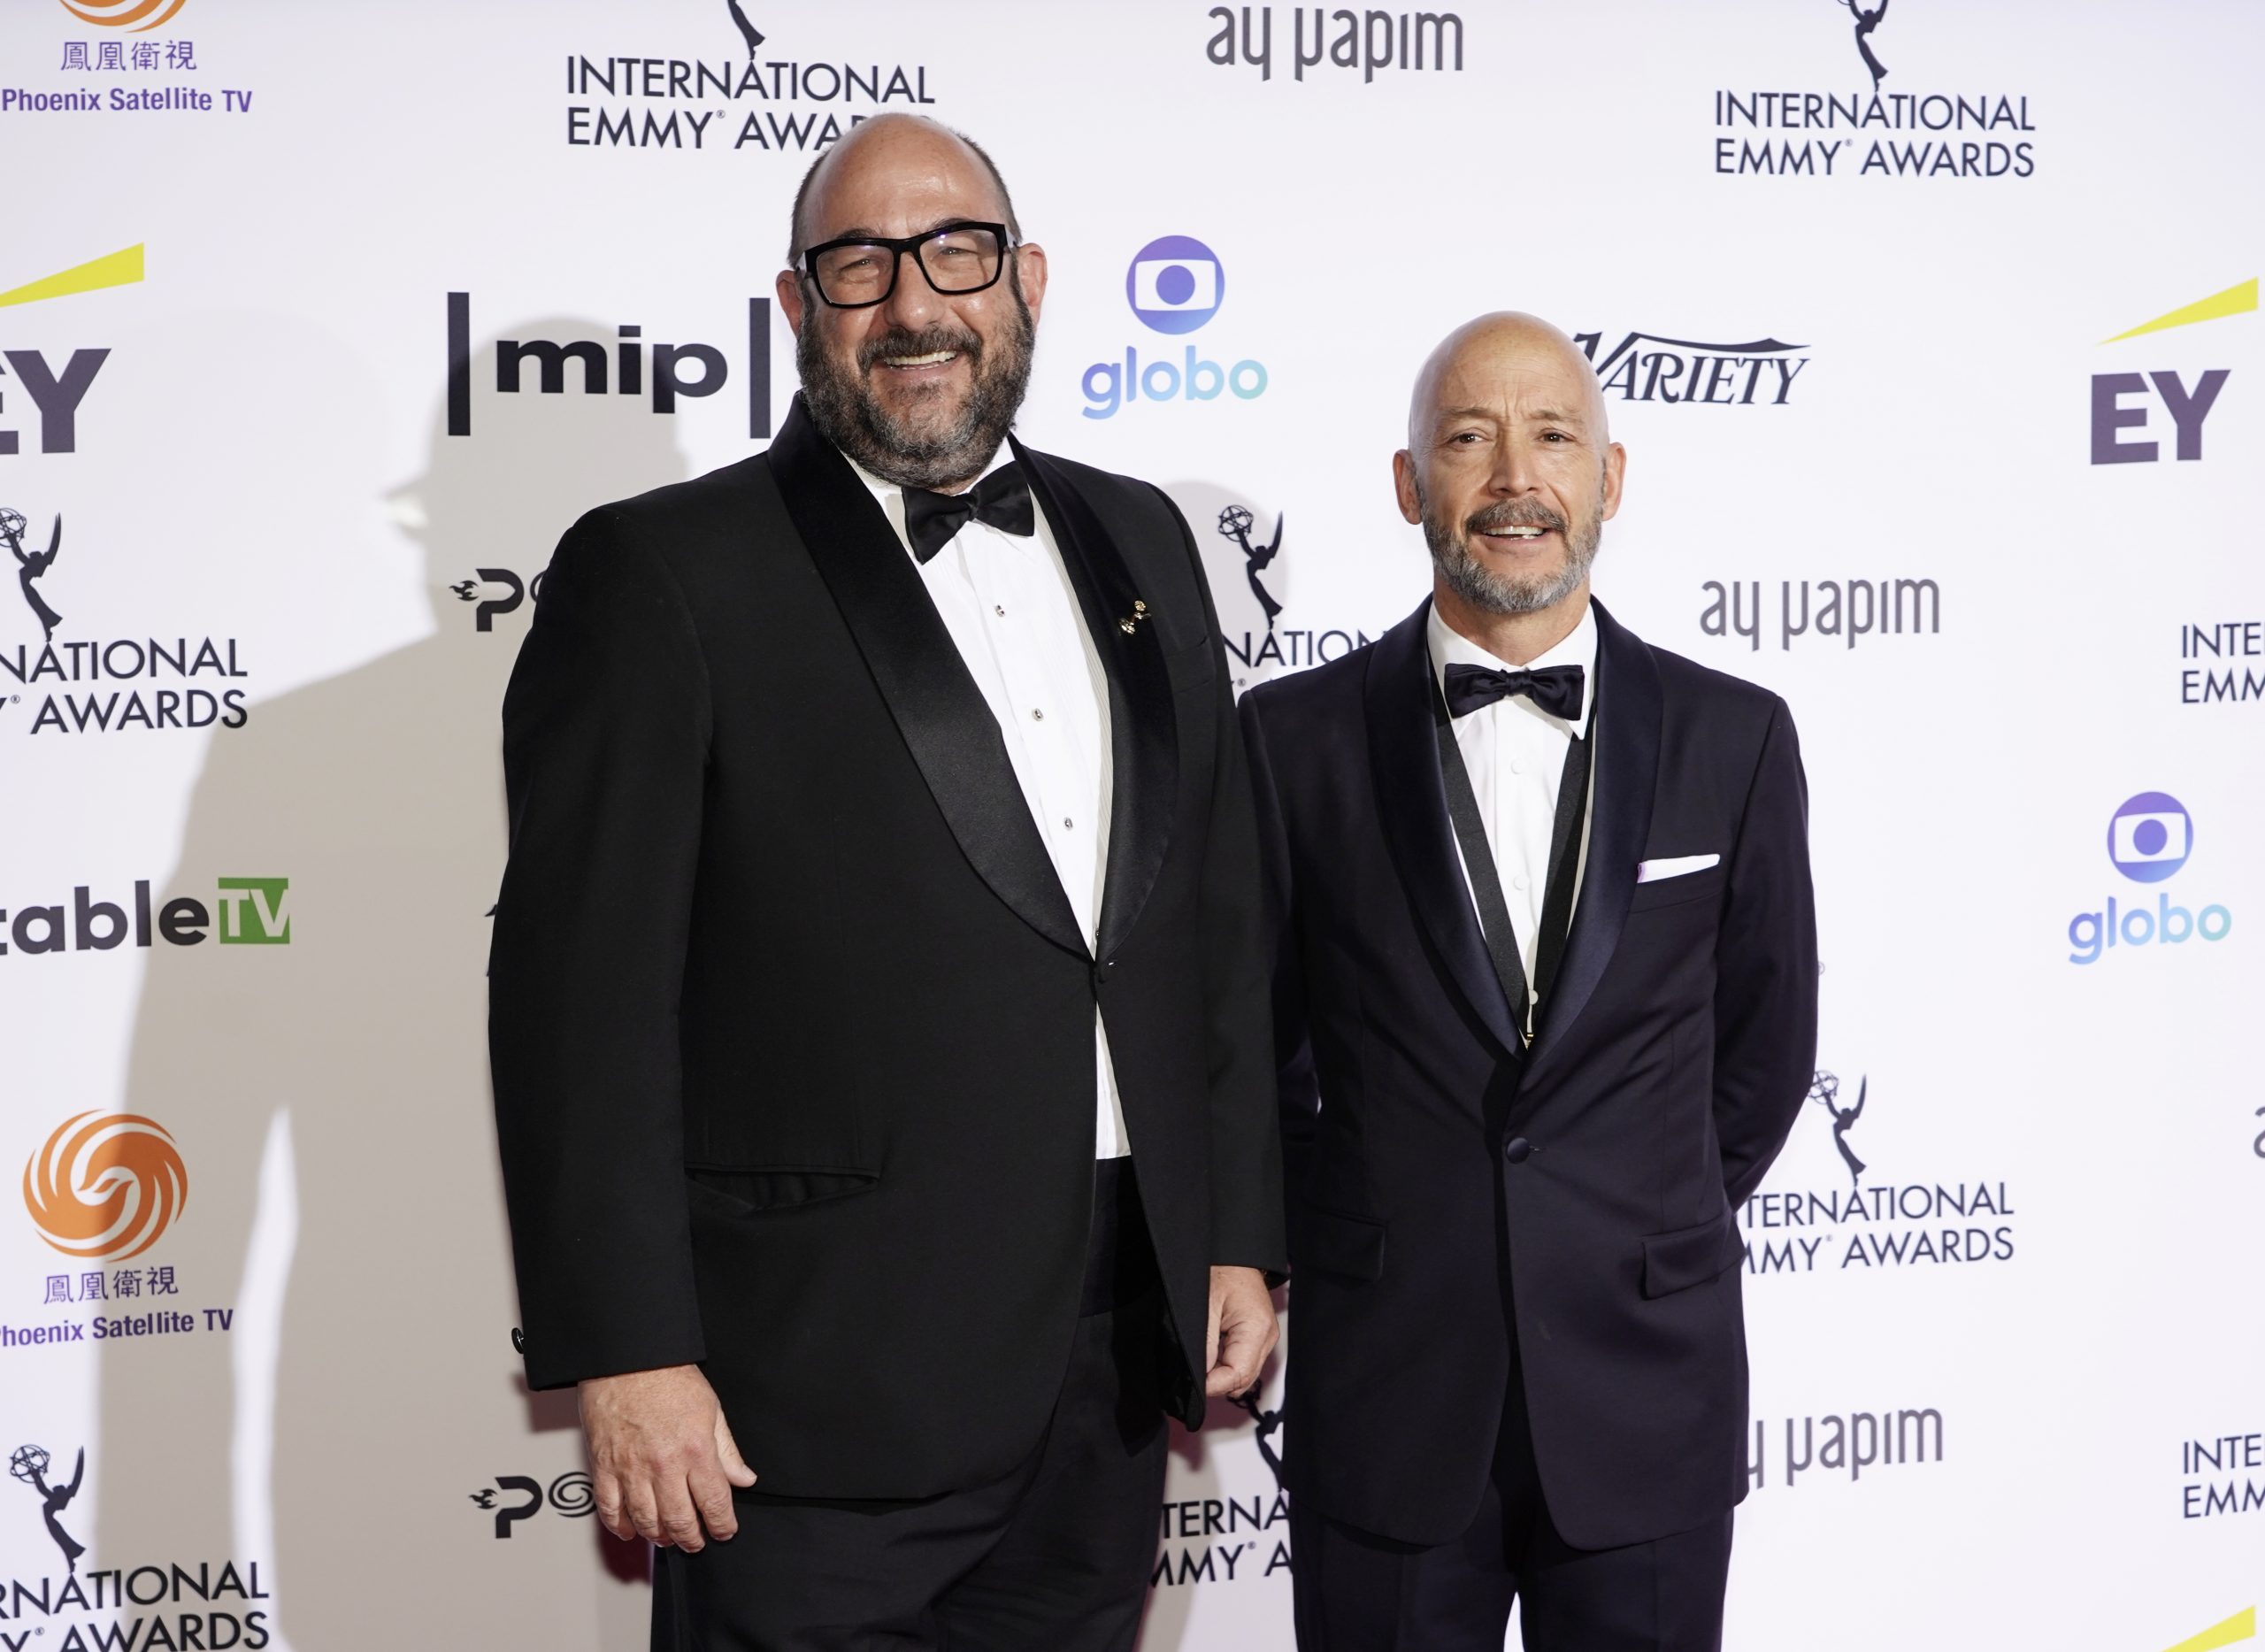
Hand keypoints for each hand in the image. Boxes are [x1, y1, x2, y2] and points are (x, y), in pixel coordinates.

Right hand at [579, 1363, 756, 1550]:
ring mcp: (631, 1470)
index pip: (715, 1504)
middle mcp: (664, 1466)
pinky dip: (621, 1527)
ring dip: (659, 1536)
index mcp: (696, 1451)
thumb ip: (727, 1450)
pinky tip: (631, 1530)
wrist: (627, 1358)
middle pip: (680, 1521)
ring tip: (668, 1537)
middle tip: (696, 1542)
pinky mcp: (604, 1467)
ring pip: (646, 1522)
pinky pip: (609, 1510)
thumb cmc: (668, 1376)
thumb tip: (744, 1479)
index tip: (725, 1531)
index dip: (723, 1525)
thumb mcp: (711, 1409)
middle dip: (692, 1539)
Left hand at [1203, 1265, 1279, 1397]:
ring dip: (1222, 1375)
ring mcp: (1266, 1338)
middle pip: (1243, 1379)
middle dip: (1217, 1383)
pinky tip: (1212, 1355)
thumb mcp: (1205, 1306)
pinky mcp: (1260, 1336)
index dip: (1212, 1385)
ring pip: (1244, 1374)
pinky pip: (1244, 1361)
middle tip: (1192, 1374)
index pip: (1237, 1375)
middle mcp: (1268, 1337)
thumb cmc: (1221, 1269)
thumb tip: (1202, 1376)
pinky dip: (1227, 1364)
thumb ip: (1206, 1344)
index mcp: (1258, 1329)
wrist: (1234, 1253)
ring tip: (1201, 1362)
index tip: (1192, 1385)